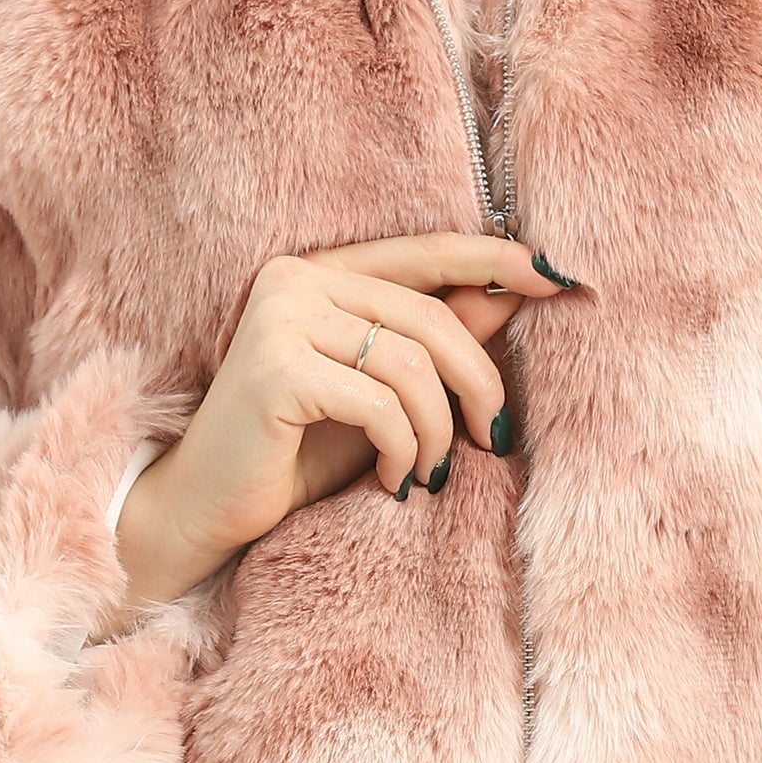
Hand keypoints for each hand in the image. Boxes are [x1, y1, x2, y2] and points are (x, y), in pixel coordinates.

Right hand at [113, 233, 573, 605]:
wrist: (206, 510)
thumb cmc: (297, 450)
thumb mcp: (383, 392)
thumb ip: (437, 340)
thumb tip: (515, 293)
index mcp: (321, 271)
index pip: (426, 252)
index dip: (494, 260)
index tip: (555, 278)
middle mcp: (295, 278)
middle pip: (428, 315)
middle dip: (478, 380)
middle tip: (494, 436)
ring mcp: (280, 318)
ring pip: (411, 363)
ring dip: (439, 429)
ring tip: (429, 471)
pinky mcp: (274, 368)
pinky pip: (379, 403)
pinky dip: (404, 448)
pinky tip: (394, 480)